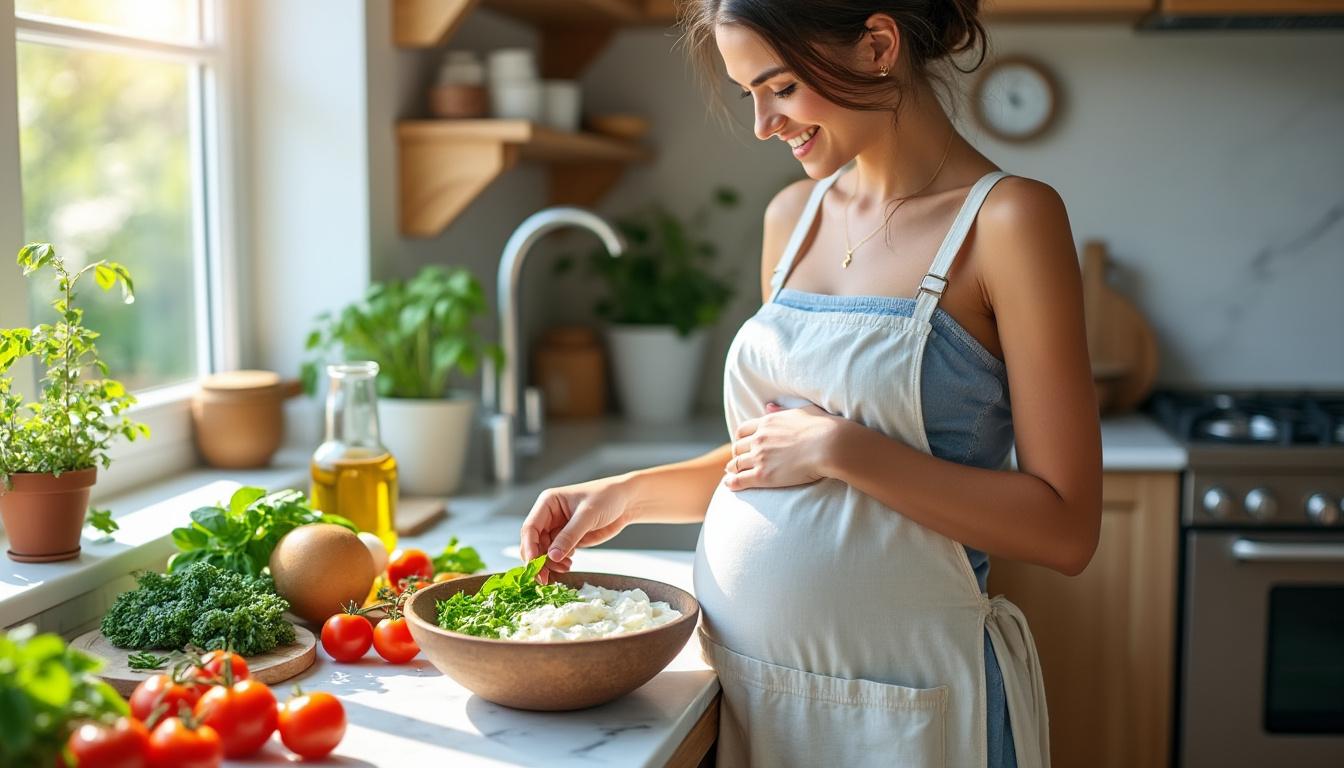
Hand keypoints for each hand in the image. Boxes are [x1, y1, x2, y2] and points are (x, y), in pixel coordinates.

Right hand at [519, 474, 635, 582]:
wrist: (626, 502)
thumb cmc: (606, 498)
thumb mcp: (587, 515)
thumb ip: (569, 536)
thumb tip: (552, 556)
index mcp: (548, 503)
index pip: (530, 528)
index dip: (529, 548)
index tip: (534, 566)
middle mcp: (549, 516)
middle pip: (534, 542)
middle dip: (538, 560)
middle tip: (544, 577)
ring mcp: (558, 528)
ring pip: (544, 551)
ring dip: (550, 563)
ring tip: (565, 569)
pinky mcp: (568, 538)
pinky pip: (556, 554)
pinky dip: (559, 563)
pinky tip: (569, 565)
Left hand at [724, 401, 842, 490]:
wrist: (829, 445)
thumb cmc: (823, 427)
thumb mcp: (801, 411)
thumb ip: (781, 411)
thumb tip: (768, 406)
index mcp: (767, 423)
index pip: (743, 430)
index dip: (741, 438)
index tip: (742, 444)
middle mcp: (759, 439)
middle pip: (737, 447)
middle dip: (736, 454)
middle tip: (736, 461)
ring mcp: (759, 457)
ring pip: (736, 464)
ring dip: (732, 469)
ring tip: (731, 474)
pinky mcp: (763, 476)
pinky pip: (740, 480)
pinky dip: (731, 483)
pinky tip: (728, 485)